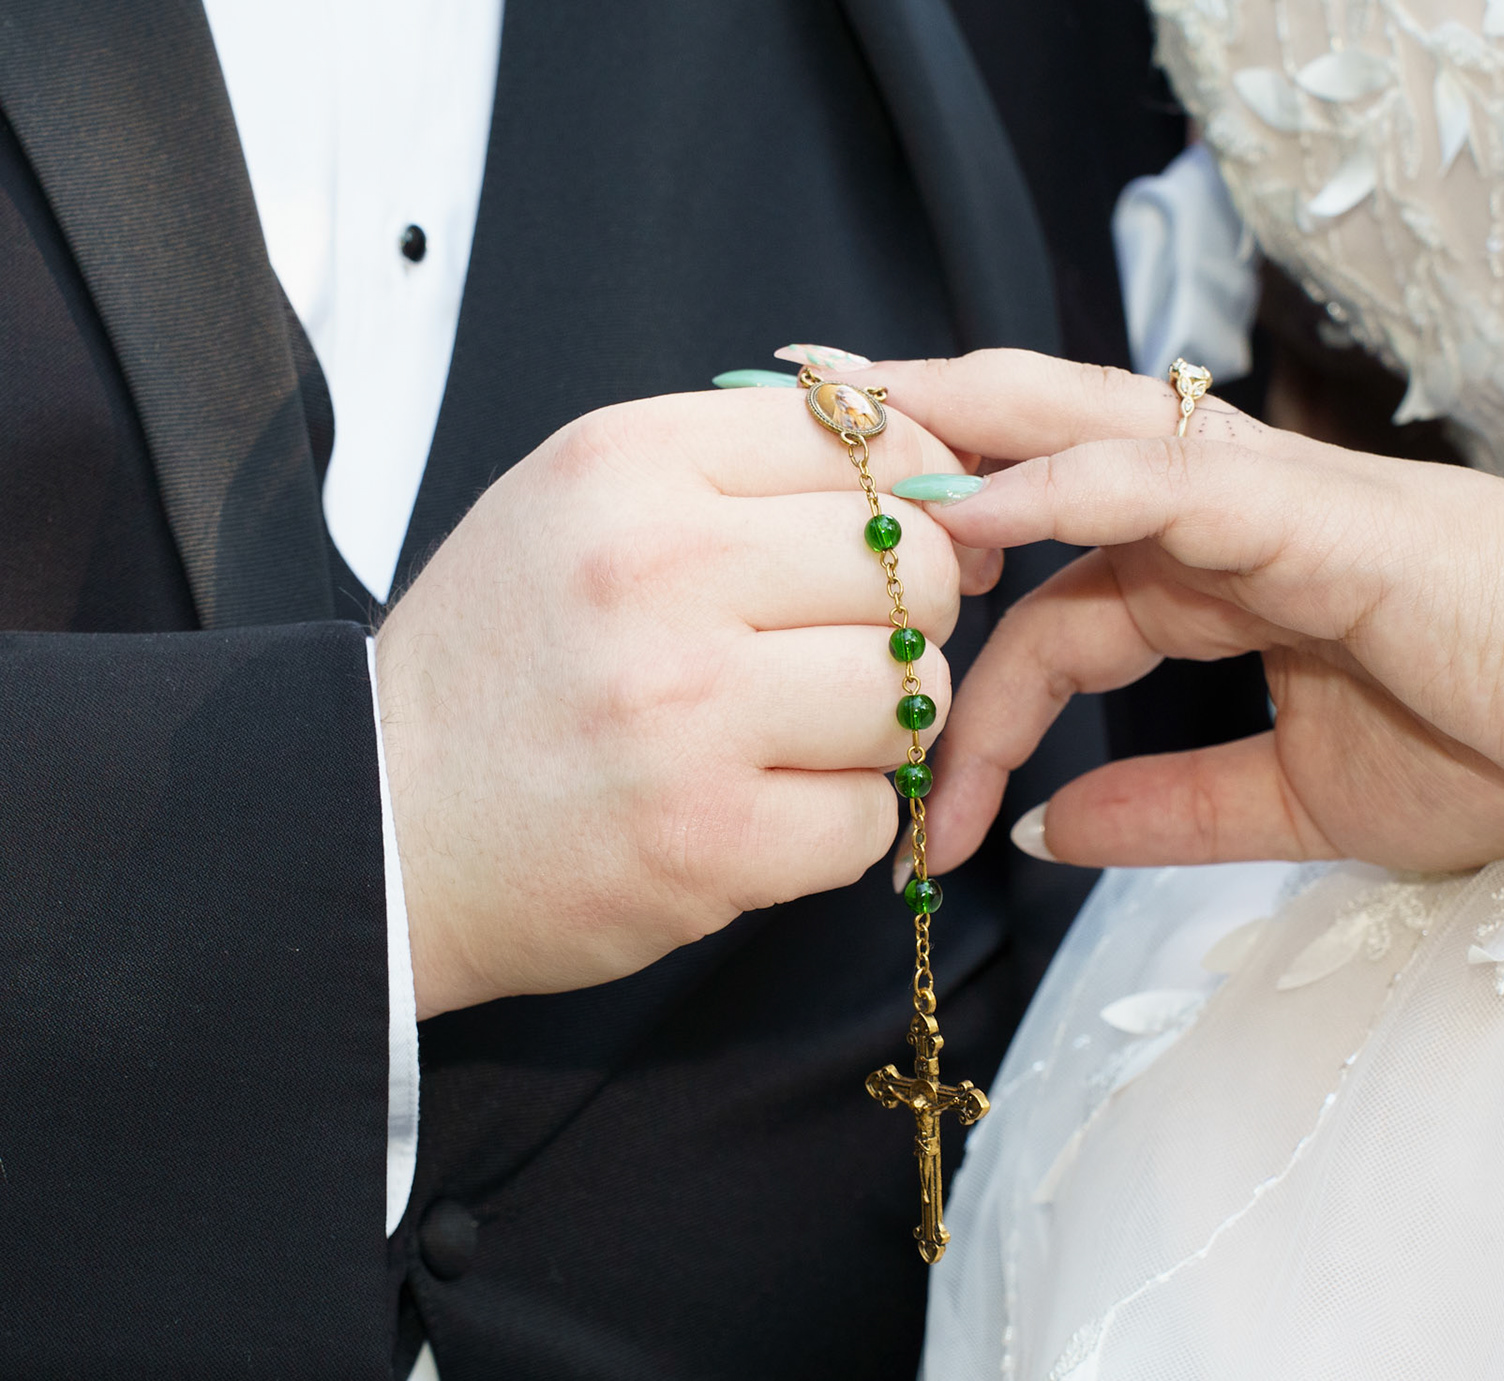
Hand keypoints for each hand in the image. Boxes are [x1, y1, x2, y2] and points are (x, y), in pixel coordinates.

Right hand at [375, 386, 987, 1018]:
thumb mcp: (582, 504)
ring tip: (792, 736)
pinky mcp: (708, 837)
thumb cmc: (500, 659)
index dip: (911, 498)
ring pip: (908, 691)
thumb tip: (932, 466)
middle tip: (842, 649)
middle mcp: (659, 570)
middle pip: (913, 565)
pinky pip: (872, 814)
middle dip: (906, 614)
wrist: (373, 817)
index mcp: (629, 464)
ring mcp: (685, 710)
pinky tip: (759, 810)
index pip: (868, 441)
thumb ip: (740, 469)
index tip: (899, 545)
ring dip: (876, 726)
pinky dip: (836, 823)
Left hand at [845, 350, 1503, 874]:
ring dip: (948, 439)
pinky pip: (1157, 480)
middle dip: (905, 469)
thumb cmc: (1500, 729)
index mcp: (1207, 583)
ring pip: (1067, 438)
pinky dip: (1059, 484)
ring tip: (830, 450)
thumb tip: (1049, 833)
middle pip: (1023, 467)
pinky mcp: (1303, 509)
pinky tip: (972, 504)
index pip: (1045, 625)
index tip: (923, 826)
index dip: (970, 713)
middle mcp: (1210, 522)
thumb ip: (1172, 812)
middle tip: (780, 485)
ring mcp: (1252, 503)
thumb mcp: (1299, 802)